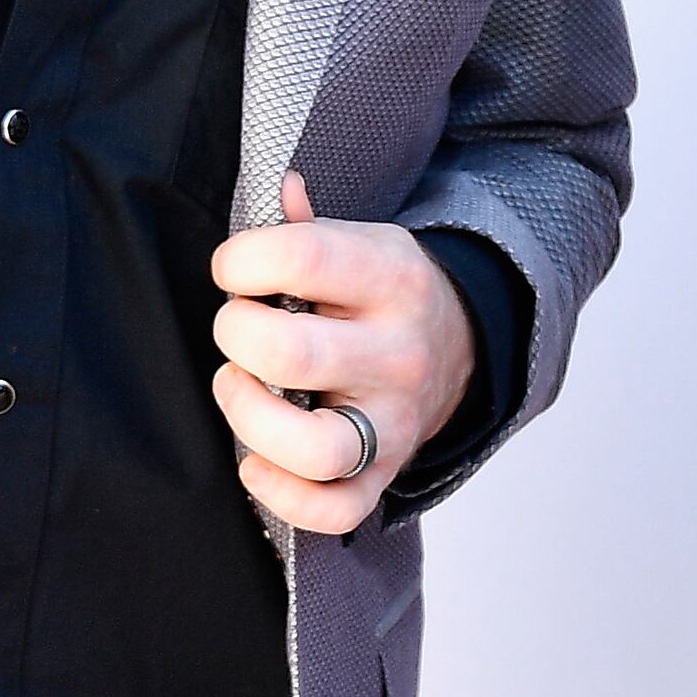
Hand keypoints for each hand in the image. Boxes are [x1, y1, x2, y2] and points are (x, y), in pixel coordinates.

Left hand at [208, 175, 477, 535]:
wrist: (463, 346)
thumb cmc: (385, 293)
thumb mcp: (362, 242)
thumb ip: (308, 223)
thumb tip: (280, 185)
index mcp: (393, 278)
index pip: (303, 258)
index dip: (241, 260)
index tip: (233, 269)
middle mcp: (399, 352)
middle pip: (292, 353)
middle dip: (236, 336)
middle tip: (236, 331)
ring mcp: (395, 421)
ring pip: (314, 447)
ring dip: (250, 419)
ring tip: (240, 388)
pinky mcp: (385, 474)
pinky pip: (333, 510)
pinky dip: (280, 494)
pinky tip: (257, 460)